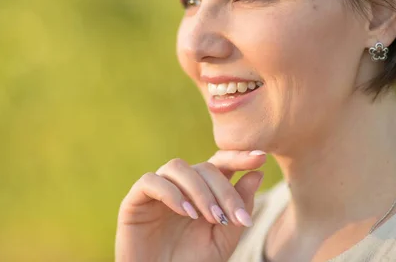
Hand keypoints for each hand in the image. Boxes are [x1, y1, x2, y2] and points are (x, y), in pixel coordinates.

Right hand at [115, 150, 265, 261]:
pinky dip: (172, 193)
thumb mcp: (223, 238)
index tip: (260, 157)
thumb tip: (257, 174)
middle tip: (234, 218)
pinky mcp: (135, 200)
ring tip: (211, 218)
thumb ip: (239, 208)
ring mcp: (156, 190)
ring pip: (178, 167)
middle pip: (204, 167)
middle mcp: (179, 185)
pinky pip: (151, 181)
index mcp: (201, 191)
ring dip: (200, 190)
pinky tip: (187, 213)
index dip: (238, 156)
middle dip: (224, 190)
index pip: (219, 163)